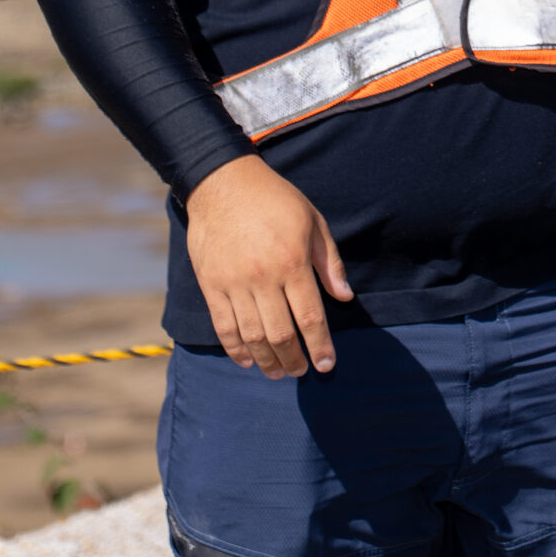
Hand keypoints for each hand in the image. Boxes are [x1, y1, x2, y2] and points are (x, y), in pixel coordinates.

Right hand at [185, 155, 354, 378]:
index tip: (327, 365)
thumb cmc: (275, 200)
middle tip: (302, 372)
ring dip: (267, 360)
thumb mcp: (313, 222)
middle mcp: (263, 277)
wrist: (224, 183)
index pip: (310, 317)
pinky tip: (247, 360)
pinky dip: (235, 348)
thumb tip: (344, 298)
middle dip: (294, 360)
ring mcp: (234, 283)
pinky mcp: (210, 284)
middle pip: (281, 334)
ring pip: (252, 335)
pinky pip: (223, 325)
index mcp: (292, 262)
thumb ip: (330, 263)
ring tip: (278, 373)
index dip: (320, 346)